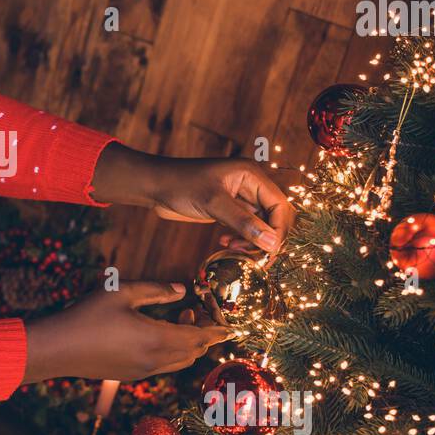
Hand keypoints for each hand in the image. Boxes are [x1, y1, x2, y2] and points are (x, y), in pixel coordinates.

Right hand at [22, 282, 233, 384]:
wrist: (58, 349)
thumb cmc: (88, 316)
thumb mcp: (122, 292)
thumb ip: (156, 290)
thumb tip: (181, 290)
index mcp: (157, 340)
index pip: (201, 338)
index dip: (217, 330)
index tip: (229, 323)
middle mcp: (155, 361)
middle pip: (195, 352)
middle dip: (203, 334)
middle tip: (196, 311)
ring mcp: (143, 371)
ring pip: (181, 362)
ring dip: (188, 344)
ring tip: (179, 319)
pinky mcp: (131, 375)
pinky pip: (164, 366)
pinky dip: (173, 351)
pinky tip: (158, 334)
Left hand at [91, 144, 293, 255]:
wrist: (154, 186)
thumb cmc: (181, 186)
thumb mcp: (213, 204)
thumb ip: (244, 223)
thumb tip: (273, 244)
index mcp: (252, 175)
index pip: (280, 205)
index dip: (279, 230)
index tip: (269, 252)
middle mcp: (250, 184)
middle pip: (273, 216)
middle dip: (266, 238)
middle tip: (255, 259)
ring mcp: (239, 197)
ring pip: (259, 225)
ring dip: (251, 241)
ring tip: (232, 250)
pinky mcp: (228, 209)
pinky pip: (245, 228)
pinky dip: (240, 239)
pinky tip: (224, 244)